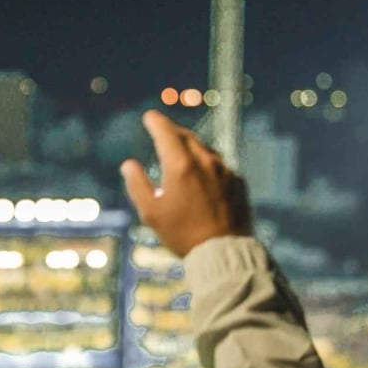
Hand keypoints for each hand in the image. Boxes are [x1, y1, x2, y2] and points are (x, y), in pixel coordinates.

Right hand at [121, 109, 251, 257]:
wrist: (224, 251)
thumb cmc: (182, 234)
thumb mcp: (151, 213)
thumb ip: (137, 184)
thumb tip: (128, 164)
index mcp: (181, 166)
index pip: (166, 133)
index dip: (156, 122)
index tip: (149, 116)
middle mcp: (205, 162)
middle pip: (187, 136)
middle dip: (173, 130)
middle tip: (163, 130)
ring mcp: (225, 171)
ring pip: (205, 149)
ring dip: (191, 146)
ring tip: (182, 152)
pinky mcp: (238, 183)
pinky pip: (220, 165)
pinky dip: (207, 164)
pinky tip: (202, 174)